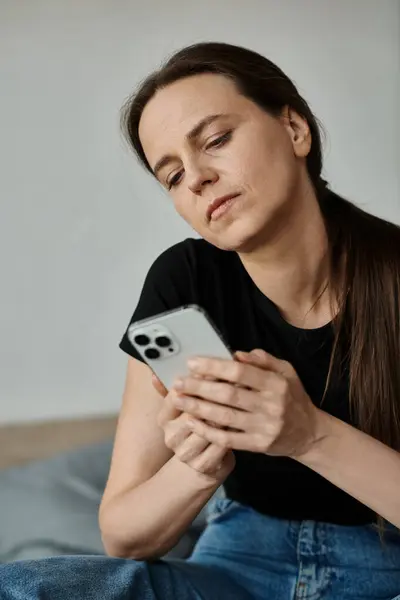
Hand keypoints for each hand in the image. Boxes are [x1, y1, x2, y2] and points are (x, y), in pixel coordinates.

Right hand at [153, 374, 234, 481]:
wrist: (201, 464)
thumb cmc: (195, 426)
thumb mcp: (184, 406)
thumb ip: (177, 386)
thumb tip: (156, 371)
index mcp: (164, 419)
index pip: (176, 395)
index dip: (195, 381)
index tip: (212, 368)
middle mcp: (171, 437)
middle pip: (194, 410)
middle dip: (214, 393)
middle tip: (233, 378)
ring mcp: (186, 453)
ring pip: (210, 426)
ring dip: (227, 410)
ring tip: (242, 394)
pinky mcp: (203, 465)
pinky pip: (222, 443)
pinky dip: (233, 429)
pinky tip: (243, 416)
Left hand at [170, 350, 320, 457]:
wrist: (309, 433)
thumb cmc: (292, 398)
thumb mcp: (286, 372)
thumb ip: (264, 360)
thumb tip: (237, 354)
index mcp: (277, 383)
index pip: (240, 372)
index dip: (214, 366)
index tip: (193, 363)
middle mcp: (271, 405)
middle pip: (228, 394)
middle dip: (199, 387)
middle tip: (178, 382)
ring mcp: (265, 427)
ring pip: (225, 417)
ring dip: (198, 407)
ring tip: (178, 399)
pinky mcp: (258, 445)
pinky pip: (228, 439)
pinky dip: (207, 431)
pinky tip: (192, 422)